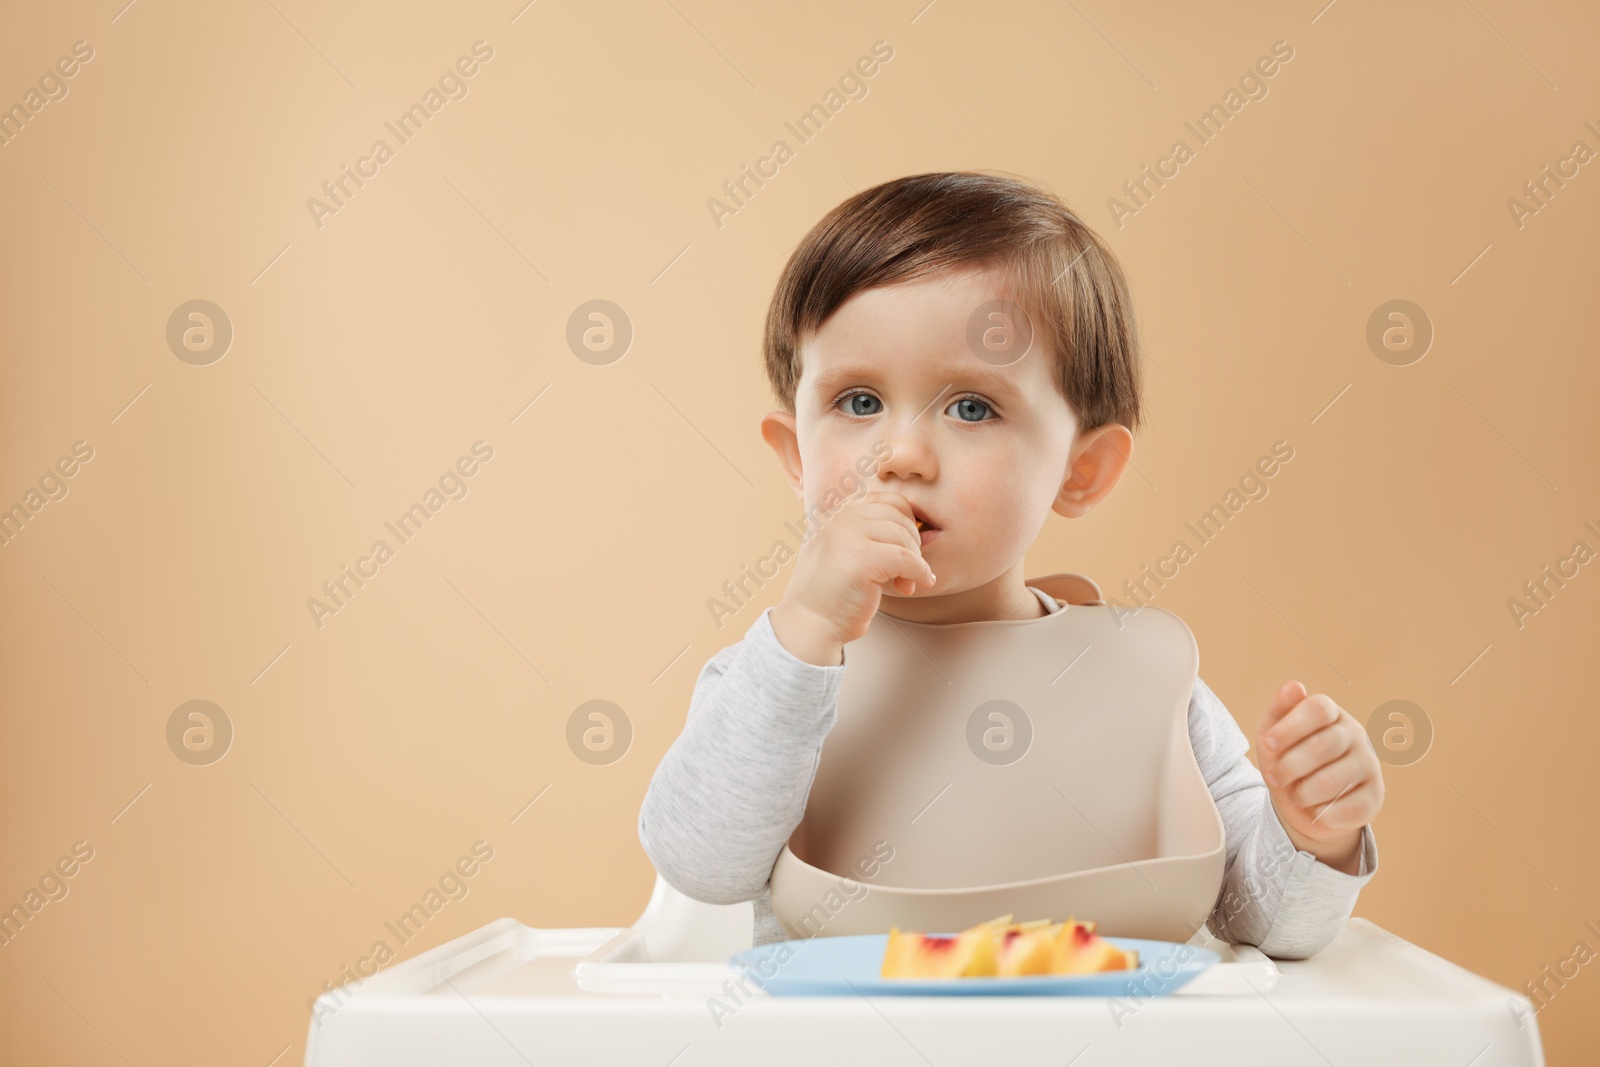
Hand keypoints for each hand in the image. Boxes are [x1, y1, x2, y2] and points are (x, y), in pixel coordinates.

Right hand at [769, 490, 935, 664]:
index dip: (906, 525)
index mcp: (837, 512)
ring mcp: (848, 535)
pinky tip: (913, 586)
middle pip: (900, 517)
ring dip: (915, 562)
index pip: (890, 501)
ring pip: (905, 537)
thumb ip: (869, 534)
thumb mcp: (844, 551)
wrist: (809, 625)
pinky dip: (919, 573)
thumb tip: (921, 530)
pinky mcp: (861, 559)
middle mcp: (840, 518)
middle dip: (912, 544)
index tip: (904, 551)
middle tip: (906, 572)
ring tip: (904, 583)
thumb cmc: (831, 594)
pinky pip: (908, 559)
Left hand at [1256, 681, 1384, 870]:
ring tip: (1294, 794)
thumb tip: (1294, 686)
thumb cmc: (1287, 758)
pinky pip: (1347, 808)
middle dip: (1289, 766)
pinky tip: (1316, 809)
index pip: (1318, 709)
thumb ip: (1280, 709)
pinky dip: (1321, 813)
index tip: (1268, 744)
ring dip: (1302, 793)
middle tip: (1275, 777)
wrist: (1304, 803)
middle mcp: (1355, 734)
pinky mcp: (1375, 795)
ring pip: (1331, 781)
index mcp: (1331, 713)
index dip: (1290, 727)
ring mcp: (1369, 764)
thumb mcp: (1273, 734)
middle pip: (1322, 746)